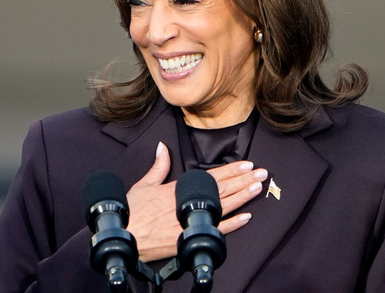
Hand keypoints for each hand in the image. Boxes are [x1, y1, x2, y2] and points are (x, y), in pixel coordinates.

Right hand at [126, 142, 267, 262]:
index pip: (210, 176)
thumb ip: (158, 167)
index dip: (230, 170)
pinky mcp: (189, 238)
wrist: (123, 236)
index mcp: (177, 188)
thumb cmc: (131, 211)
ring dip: (242, 197)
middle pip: (222, 189)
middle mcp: (187, 202)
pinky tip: (246, 217)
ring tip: (258, 188)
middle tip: (262, 173)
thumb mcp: (144, 185)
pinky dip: (232, 225)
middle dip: (243, 180)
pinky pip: (215, 230)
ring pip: (223, 207)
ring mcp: (189, 220)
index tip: (246, 164)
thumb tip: (163, 147)